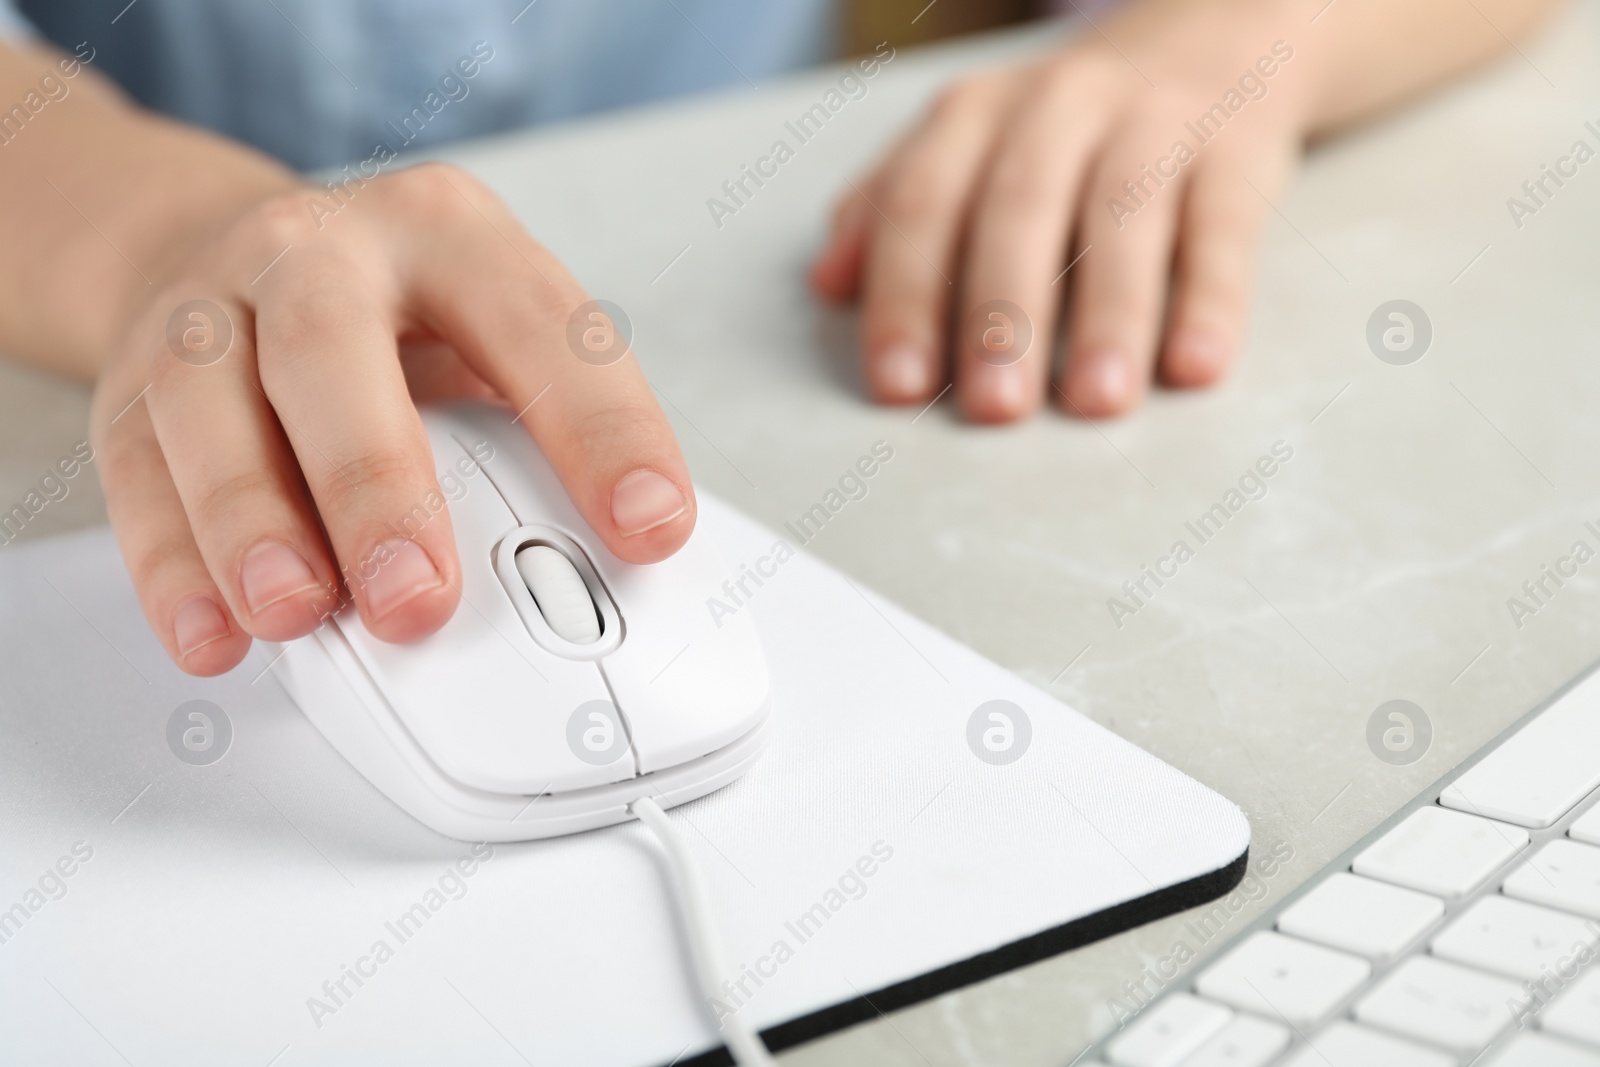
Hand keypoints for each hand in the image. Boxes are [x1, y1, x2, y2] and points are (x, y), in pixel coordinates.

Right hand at [91, 163, 692, 675]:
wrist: (232, 253)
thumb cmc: (397, 317)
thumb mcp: (488, 332)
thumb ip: (535, 431)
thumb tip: (610, 561)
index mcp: (449, 233)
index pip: (538, 322)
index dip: (601, 426)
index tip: (648, 527)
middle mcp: (322, 253)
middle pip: (332, 349)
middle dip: (377, 482)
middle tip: (419, 600)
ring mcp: (213, 308)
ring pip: (212, 404)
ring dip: (254, 523)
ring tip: (300, 615)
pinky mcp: (134, 385)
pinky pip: (140, 474)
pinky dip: (173, 564)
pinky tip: (216, 633)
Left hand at [811, 0, 1310, 420]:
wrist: (1213, 36)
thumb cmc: (1066, 127)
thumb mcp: (970, 146)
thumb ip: (893, 207)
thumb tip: (825, 285)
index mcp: (974, 114)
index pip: (923, 203)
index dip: (907, 296)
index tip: (900, 386)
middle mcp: (1057, 106)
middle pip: (1018, 209)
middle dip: (1002, 315)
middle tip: (995, 409)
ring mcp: (1152, 121)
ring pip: (1124, 214)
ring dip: (1109, 314)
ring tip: (1097, 402)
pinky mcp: (1238, 150)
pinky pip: (1224, 226)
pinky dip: (1213, 298)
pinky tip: (1196, 366)